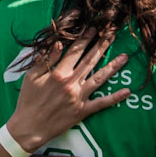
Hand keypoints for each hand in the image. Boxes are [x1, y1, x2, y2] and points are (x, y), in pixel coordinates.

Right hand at [8, 37, 130, 152]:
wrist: (30, 127)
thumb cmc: (28, 101)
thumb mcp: (31, 77)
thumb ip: (45, 60)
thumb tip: (58, 44)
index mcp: (58, 73)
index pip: (75, 51)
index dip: (85, 38)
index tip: (94, 28)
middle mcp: (71, 83)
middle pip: (90, 60)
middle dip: (102, 46)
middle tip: (112, 35)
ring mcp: (78, 97)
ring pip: (100, 79)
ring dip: (113, 67)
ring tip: (125, 57)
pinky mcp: (82, 111)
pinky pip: (102, 103)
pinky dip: (115, 98)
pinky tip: (127, 91)